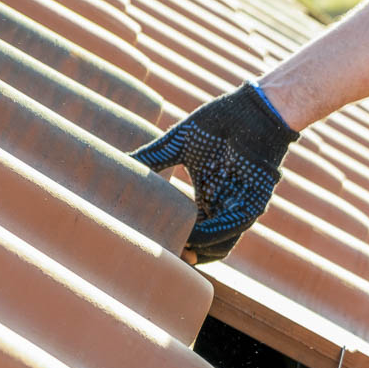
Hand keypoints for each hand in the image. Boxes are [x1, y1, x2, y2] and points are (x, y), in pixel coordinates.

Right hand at [129, 83, 297, 263]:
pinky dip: (211, 236)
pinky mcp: (254, 201)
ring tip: (170, 254)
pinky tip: (191, 238)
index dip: (172, 242)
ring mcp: (240, 207)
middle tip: (155, 259)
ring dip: (196, 252)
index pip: (190, 232)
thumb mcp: (177, 144)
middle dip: (181, 255)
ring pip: (219, 245)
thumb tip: (113, 163)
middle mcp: (223, 207)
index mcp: (207, 198)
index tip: (146, 244)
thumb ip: (151, 158)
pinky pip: (233, 226)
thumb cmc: (219, 122)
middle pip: (204, 246)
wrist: (253, 108)